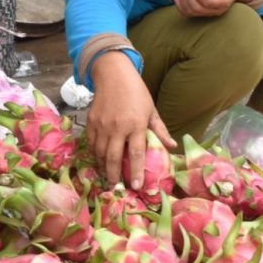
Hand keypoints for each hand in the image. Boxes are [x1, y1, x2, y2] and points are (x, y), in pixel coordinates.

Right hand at [87, 52, 174, 187]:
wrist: (113, 74)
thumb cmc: (136, 92)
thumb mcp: (151, 110)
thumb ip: (160, 130)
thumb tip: (172, 146)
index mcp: (136, 124)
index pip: (137, 154)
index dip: (136, 172)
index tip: (136, 186)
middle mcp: (117, 127)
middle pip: (114, 158)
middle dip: (114, 176)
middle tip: (116, 188)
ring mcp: (102, 125)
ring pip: (100, 153)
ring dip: (103, 168)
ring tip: (107, 178)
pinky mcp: (91, 122)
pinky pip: (91, 144)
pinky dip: (95, 155)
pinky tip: (99, 162)